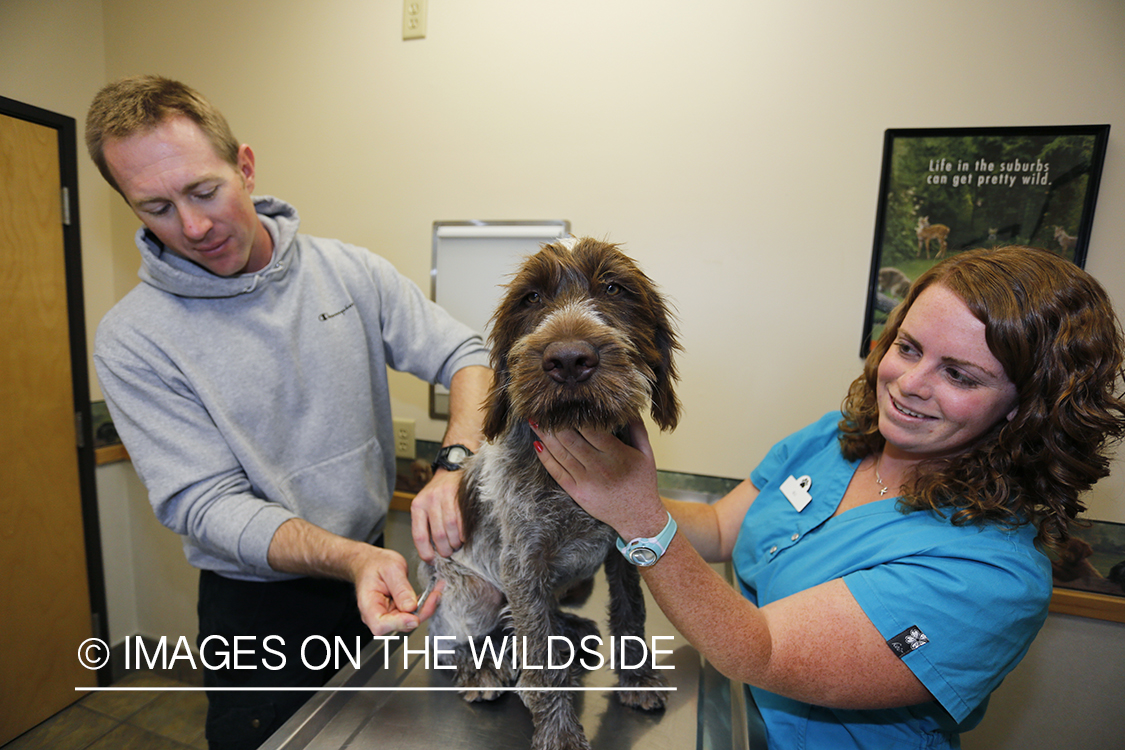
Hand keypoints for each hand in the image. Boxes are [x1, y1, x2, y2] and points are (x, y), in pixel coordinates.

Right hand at [350, 545, 444, 634]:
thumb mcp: (390, 568)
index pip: (380, 624)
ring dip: (426, 608)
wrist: (372, 561)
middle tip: (435, 596)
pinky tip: (433, 593)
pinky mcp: (398, 612)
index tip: (414, 616)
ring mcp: (388, 615)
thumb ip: (400, 588)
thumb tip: (411, 607)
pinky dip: (424, 604)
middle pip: (400, 624)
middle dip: (421, 612)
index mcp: (368, 604)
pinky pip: (412, 613)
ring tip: (437, 591)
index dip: (399, 623)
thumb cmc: (375, 563)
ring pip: (410, 620)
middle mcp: (377, 614)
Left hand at [410, 467, 463, 561]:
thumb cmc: (438, 495)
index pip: (419, 535)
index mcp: (417, 506)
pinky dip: (463, 533)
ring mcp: (445, 496)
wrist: (451, 471)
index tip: (431, 561)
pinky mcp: (459, 495)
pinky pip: (462, 519)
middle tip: (448, 553)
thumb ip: (426, 526)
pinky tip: (463, 537)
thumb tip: (431, 553)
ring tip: (456, 545)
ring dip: (455, 542)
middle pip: (437, 534)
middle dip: (444, 549)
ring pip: (450, 527)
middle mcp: (430, 500)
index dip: (425, 552)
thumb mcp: (426, 507)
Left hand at [531, 419, 666, 539]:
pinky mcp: (577, 493)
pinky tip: (538, 445)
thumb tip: (628, 407)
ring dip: (546, 436)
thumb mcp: (647, 454)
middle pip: (572, 440)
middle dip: (555, 423)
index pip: (591, 430)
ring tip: (534, 421)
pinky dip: (546, 458)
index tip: (566, 403)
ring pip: (561, 454)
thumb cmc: (643, 483)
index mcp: (617, 454)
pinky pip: (557, 473)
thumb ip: (638, 429)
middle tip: (543, 408)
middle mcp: (599, 467)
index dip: (576, 416)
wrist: (638, 518)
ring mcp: (586, 481)